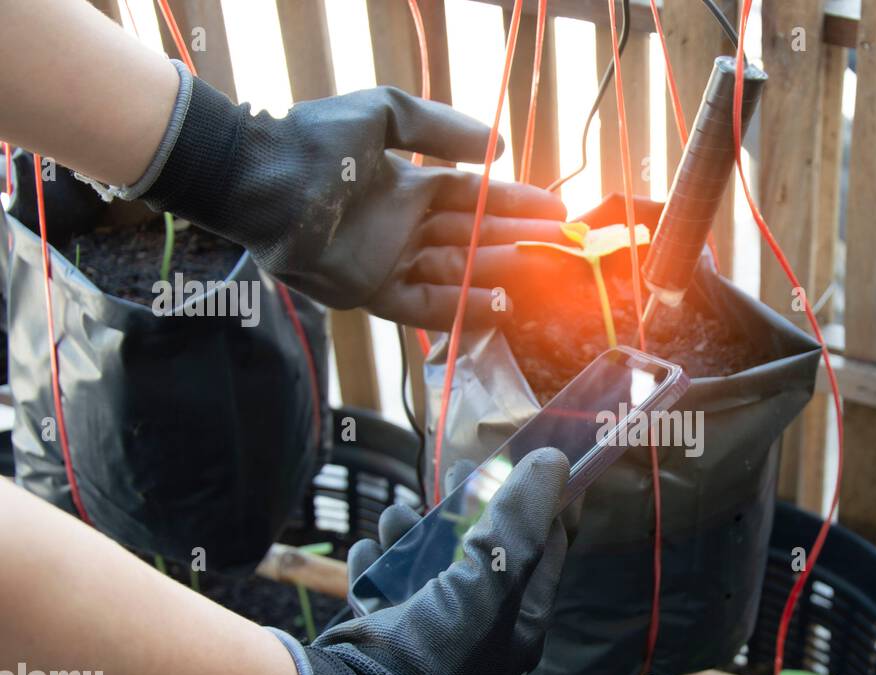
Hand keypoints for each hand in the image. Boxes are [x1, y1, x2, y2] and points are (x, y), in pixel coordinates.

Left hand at [140, 72, 567, 328]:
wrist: (261, 175)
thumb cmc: (316, 139)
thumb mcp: (386, 114)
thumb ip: (440, 128)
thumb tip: (496, 148)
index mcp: (409, 187)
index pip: (474, 200)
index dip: (514, 206)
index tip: (555, 212)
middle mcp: (405, 227)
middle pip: (473, 240)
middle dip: (518, 244)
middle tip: (560, 251)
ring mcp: (389, 261)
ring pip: (456, 273)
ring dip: (497, 277)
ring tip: (539, 279)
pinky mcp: (370, 291)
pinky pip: (424, 304)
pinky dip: (458, 307)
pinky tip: (496, 304)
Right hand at [233, 448, 571, 674]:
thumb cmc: (441, 648)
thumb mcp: (495, 575)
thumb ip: (523, 517)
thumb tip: (554, 461)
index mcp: (520, 623)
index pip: (545, 550)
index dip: (541, 502)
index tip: (533, 459)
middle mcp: (479, 632)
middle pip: (482, 551)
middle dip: (470, 507)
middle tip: (460, 466)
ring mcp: (428, 636)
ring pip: (428, 565)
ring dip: (414, 532)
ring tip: (398, 513)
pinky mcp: (382, 638)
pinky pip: (383, 588)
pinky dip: (376, 564)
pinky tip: (368, 548)